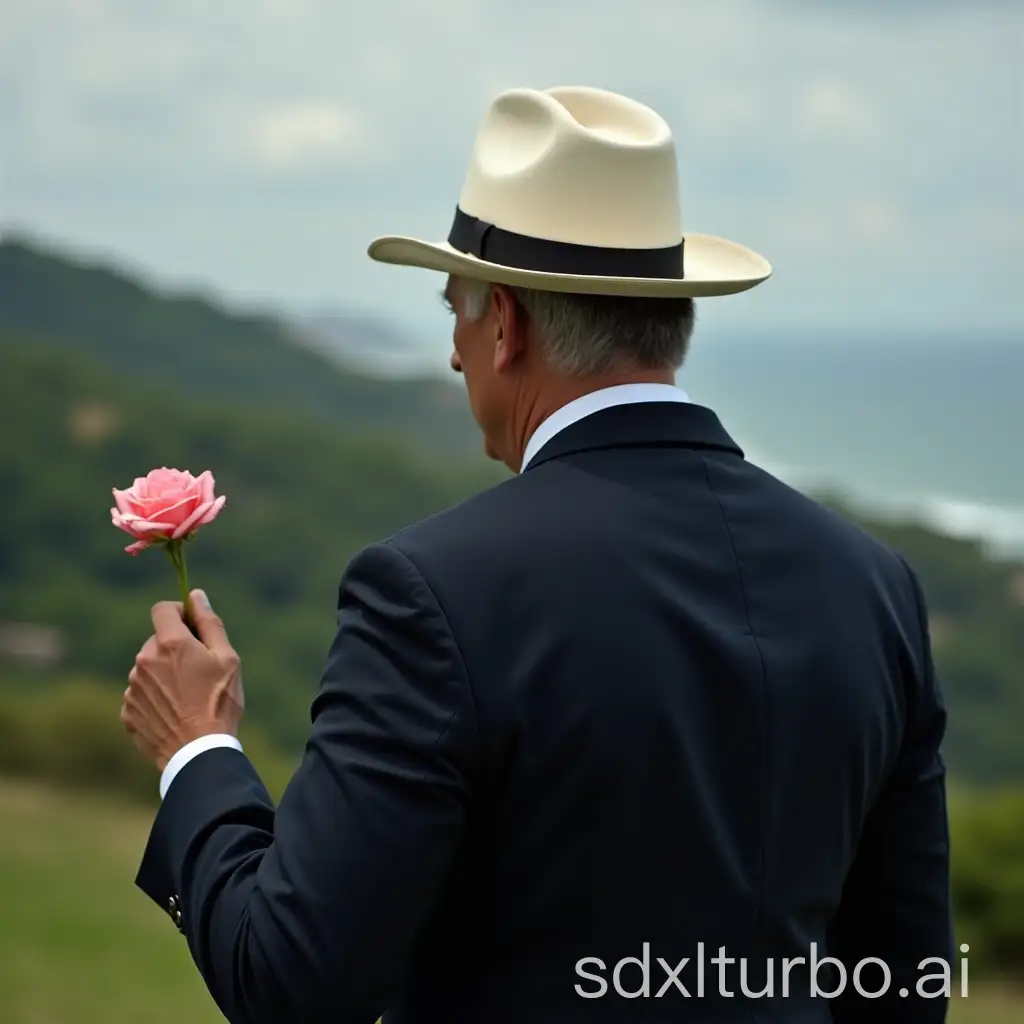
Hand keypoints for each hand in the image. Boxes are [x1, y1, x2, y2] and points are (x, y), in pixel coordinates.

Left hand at [121, 589, 244, 771]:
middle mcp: (144, 660)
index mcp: (171, 643)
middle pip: (158, 641)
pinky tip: (175, 714)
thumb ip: (209, 623)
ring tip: (188, 698)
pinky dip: (155, 698)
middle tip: (199, 671)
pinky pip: (141, 694)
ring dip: (164, 675)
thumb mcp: (228, 659)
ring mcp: (133, 688)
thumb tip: (196, 596)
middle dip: (175, 648)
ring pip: (148, 668)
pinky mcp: (128, 712)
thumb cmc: (220, 703)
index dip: (178, 613)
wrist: (199, 753)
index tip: (192, 626)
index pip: (162, 609)